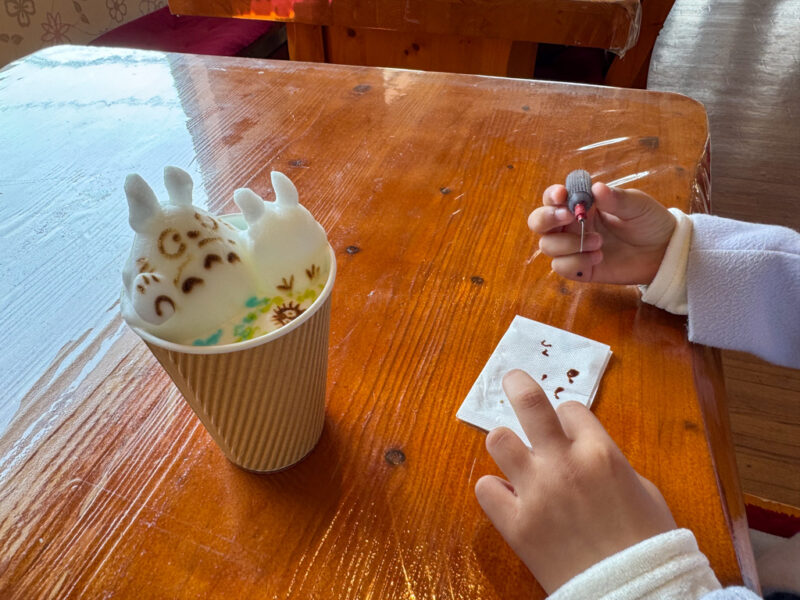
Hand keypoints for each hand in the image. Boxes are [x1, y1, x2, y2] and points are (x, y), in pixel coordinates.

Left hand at [474, 370, 676, 592]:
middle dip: (518, 385)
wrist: (635, 595)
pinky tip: (509, 498)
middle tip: (512, 380)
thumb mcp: (643, 491)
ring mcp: (535, 492)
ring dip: (506, 444)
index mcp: (601, 452)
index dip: (568, 417)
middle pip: (529, 403)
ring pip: (498, 440)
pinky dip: (495, 491)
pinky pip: (485, 489)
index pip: (570, 408)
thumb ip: (609, 462)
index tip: (567, 426)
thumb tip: (587, 452)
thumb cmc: (648, 544)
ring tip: (514, 456)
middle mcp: (564, 464)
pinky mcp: (515, 524)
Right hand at [528, 182, 675, 284]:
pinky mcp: (580, 270)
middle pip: (539, 222)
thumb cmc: (649, 222)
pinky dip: (575, 263)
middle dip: (547, 219)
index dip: (551, 196)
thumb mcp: (637, 205)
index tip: (562, 195)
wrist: (664, 251)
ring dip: (569, 243)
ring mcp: (574, 248)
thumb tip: (597, 188)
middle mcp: (572, 226)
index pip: (554, 198)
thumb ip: (616, 199)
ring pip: (548, 246)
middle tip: (568, 217)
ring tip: (599, 243)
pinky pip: (561, 267)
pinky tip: (597, 258)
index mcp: (582, 205)